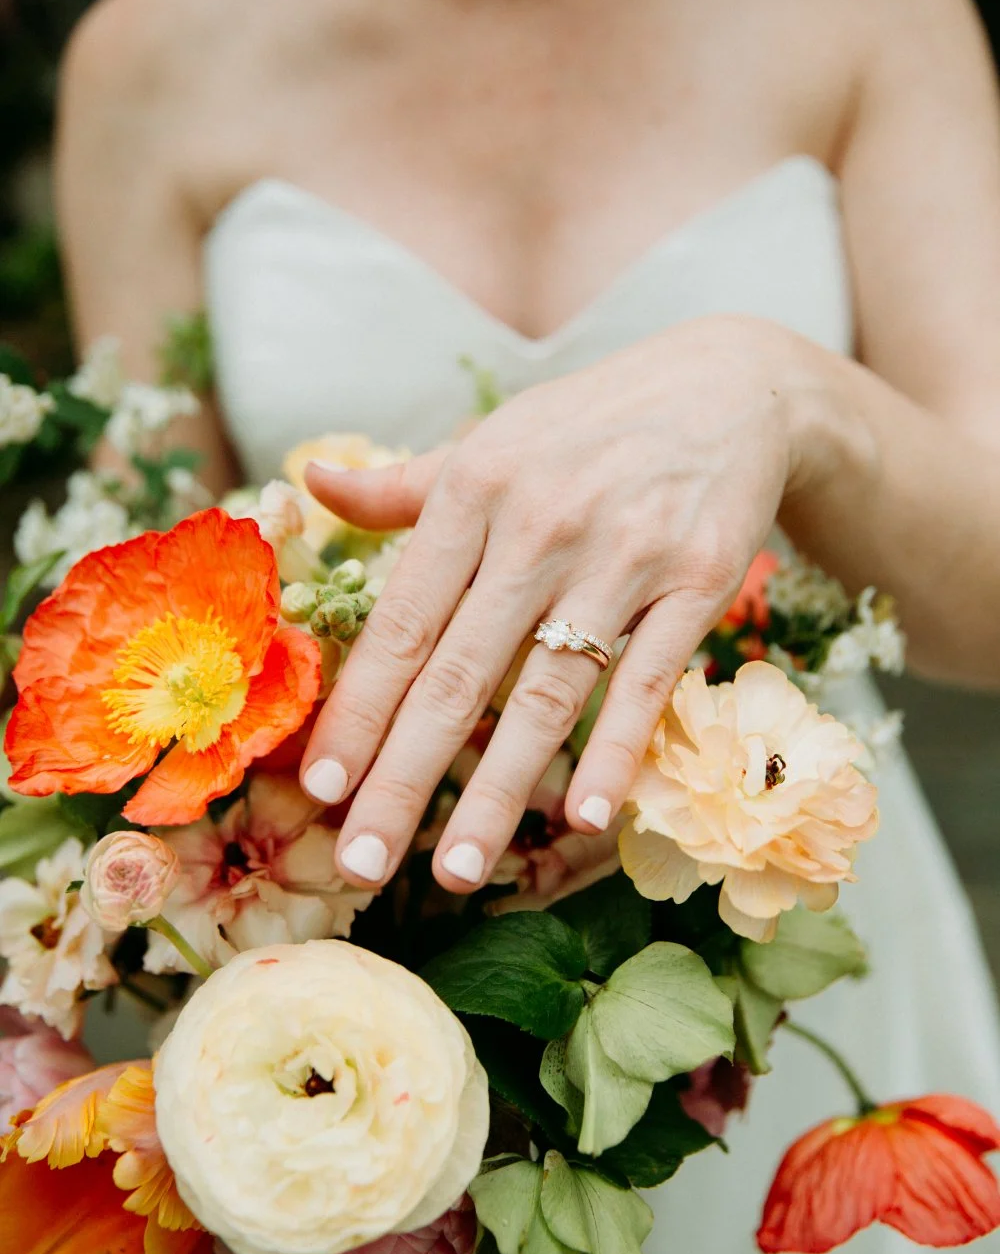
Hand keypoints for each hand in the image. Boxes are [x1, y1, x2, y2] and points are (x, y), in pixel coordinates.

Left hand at [300, 315, 818, 891]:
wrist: (731, 385)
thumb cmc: (591, 424)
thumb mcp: (493, 440)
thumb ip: (405, 484)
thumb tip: (310, 487)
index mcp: (475, 491)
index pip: (402, 621)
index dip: (359, 708)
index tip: (319, 785)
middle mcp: (540, 526)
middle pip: (458, 675)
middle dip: (403, 777)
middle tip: (359, 864)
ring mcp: (623, 558)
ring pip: (547, 693)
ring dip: (498, 790)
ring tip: (456, 868)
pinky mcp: (698, 582)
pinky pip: (648, 681)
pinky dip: (616, 752)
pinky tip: (582, 817)